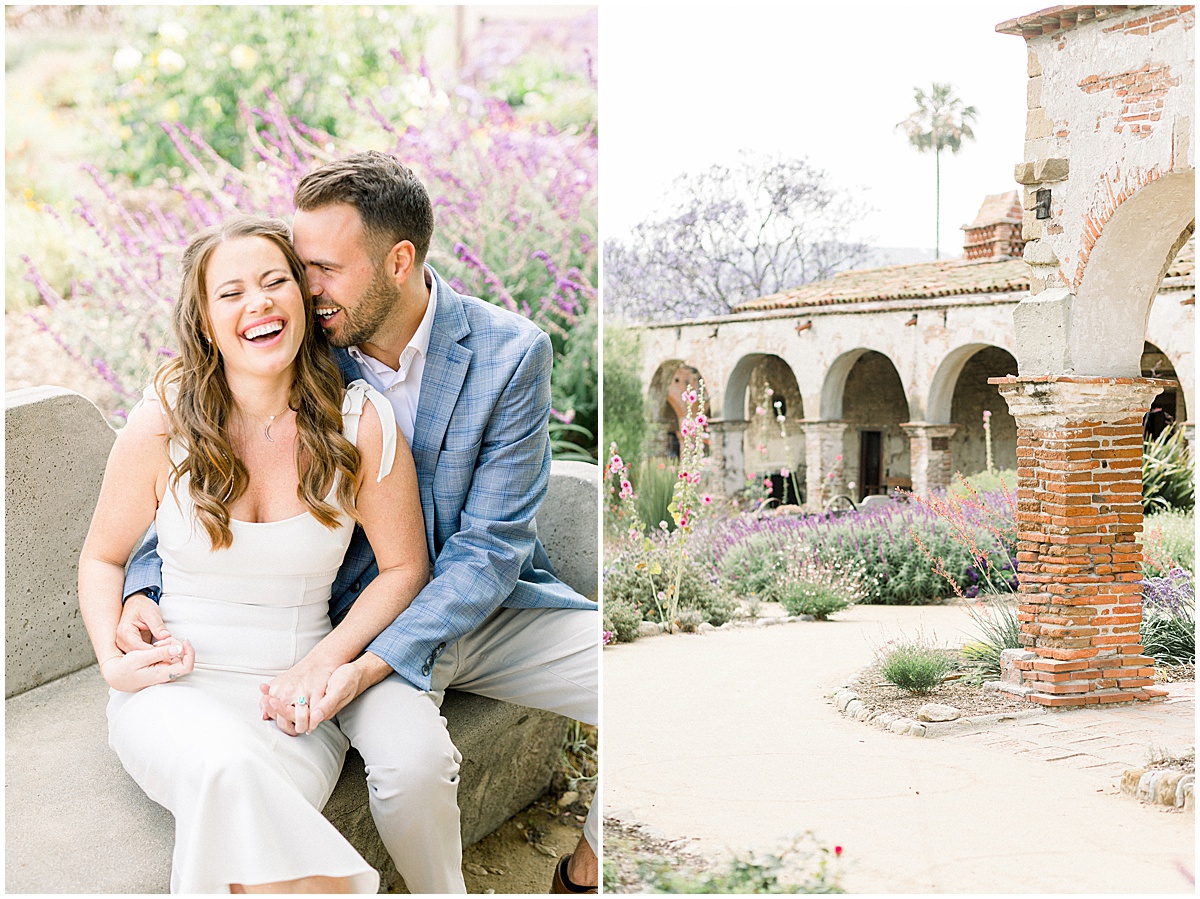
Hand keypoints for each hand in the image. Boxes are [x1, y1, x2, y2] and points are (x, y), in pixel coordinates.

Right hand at [100, 640, 194, 691]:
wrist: (116, 676)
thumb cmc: (125, 668)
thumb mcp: (140, 657)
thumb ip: (160, 653)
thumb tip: (178, 649)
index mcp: (162, 674)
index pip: (187, 666)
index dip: (190, 653)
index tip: (184, 641)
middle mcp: (166, 676)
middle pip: (182, 659)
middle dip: (177, 646)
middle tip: (163, 640)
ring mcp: (164, 674)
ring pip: (176, 658)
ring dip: (170, 648)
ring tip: (156, 644)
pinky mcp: (161, 671)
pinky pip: (169, 659)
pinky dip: (165, 651)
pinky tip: (155, 648)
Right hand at [115, 593, 174, 652]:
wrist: (135, 604)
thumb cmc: (141, 606)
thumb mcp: (151, 613)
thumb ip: (157, 625)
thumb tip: (166, 637)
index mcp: (125, 632)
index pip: (139, 648)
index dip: (155, 652)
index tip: (169, 652)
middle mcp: (122, 641)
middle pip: (139, 655)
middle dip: (156, 657)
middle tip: (172, 656)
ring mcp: (125, 645)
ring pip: (140, 657)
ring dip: (154, 657)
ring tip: (169, 655)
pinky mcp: (131, 646)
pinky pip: (141, 654)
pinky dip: (152, 655)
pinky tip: (163, 654)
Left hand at [259, 654, 386, 734]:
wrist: (356, 675)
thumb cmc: (348, 680)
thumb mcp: (339, 690)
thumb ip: (327, 704)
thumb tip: (315, 718)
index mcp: (319, 713)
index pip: (294, 718)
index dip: (281, 710)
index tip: (271, 700)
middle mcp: (314, 713)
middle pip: (288, 718)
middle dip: (275, 708)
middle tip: (264, 697)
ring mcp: (312, 707)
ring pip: (289, 713)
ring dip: (275, 705)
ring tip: (264, 694)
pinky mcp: (312, 700)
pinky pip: (293, 703)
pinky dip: (281, 697)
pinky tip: (274, 690)